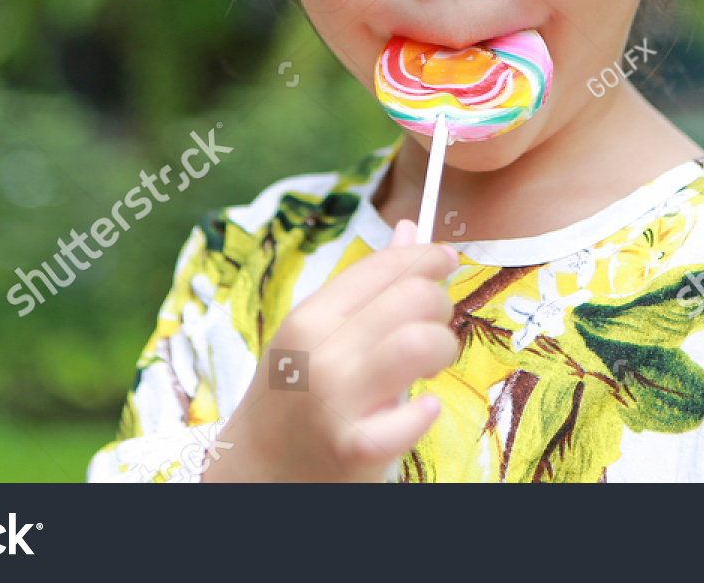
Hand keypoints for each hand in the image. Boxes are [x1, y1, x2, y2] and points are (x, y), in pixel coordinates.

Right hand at [203, 219, 458, 481]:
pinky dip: (426, 411)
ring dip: (441, 349)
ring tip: (430, 365)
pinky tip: (419, 411)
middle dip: (439, 307)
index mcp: (310, 316)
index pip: (385, 265)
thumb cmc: (295, 396)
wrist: (257, 474)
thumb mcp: (318, 333)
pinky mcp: (357, 448)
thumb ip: (369, 285)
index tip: (446, 260)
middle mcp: (320, 352)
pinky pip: (415, 417)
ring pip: (420, 343)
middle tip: (433, 327)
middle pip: (413, 297)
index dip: (428, 257)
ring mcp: (337, 401)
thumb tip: (412, 229)